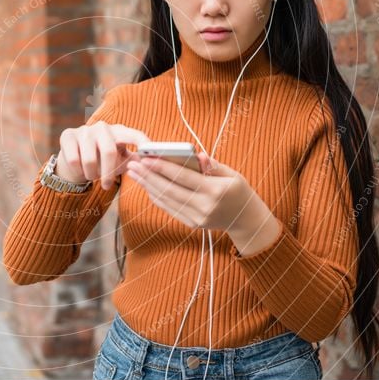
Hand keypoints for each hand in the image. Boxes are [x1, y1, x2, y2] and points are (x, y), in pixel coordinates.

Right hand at [56, 122, 150, 189]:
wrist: (75, 159)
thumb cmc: (104, 160)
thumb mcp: (121, 161)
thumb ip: (135, 162)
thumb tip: (150, 166)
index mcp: (119, 131)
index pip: (135, 135)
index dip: (143, 144)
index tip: (149, 157)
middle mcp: (103, 127)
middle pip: (108, 152)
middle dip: (108, 173)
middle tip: (107, 186)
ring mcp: (84, 130)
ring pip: (89, 159)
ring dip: (92, 175)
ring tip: (93, 177)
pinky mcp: (68, 135)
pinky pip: (74, 160)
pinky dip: (78, 171)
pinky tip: (80, 171)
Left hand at [126, 152, 276, 241]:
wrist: (245, 220)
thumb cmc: (238, 191)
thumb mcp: (232, 174)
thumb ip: (213, 165)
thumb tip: (197, 155)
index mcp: (215, 191)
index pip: (184, 177)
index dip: (163, 167)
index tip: (146, 158)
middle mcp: (204, 207)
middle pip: (170, 189)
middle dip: (148, 176)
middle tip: (133, 164)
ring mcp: (197, 218)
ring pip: (166, 200)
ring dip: (148, 186)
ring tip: (134, 173)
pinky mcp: (192, 224)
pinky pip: (169, 209)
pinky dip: (156, 196)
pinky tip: (146, 185)